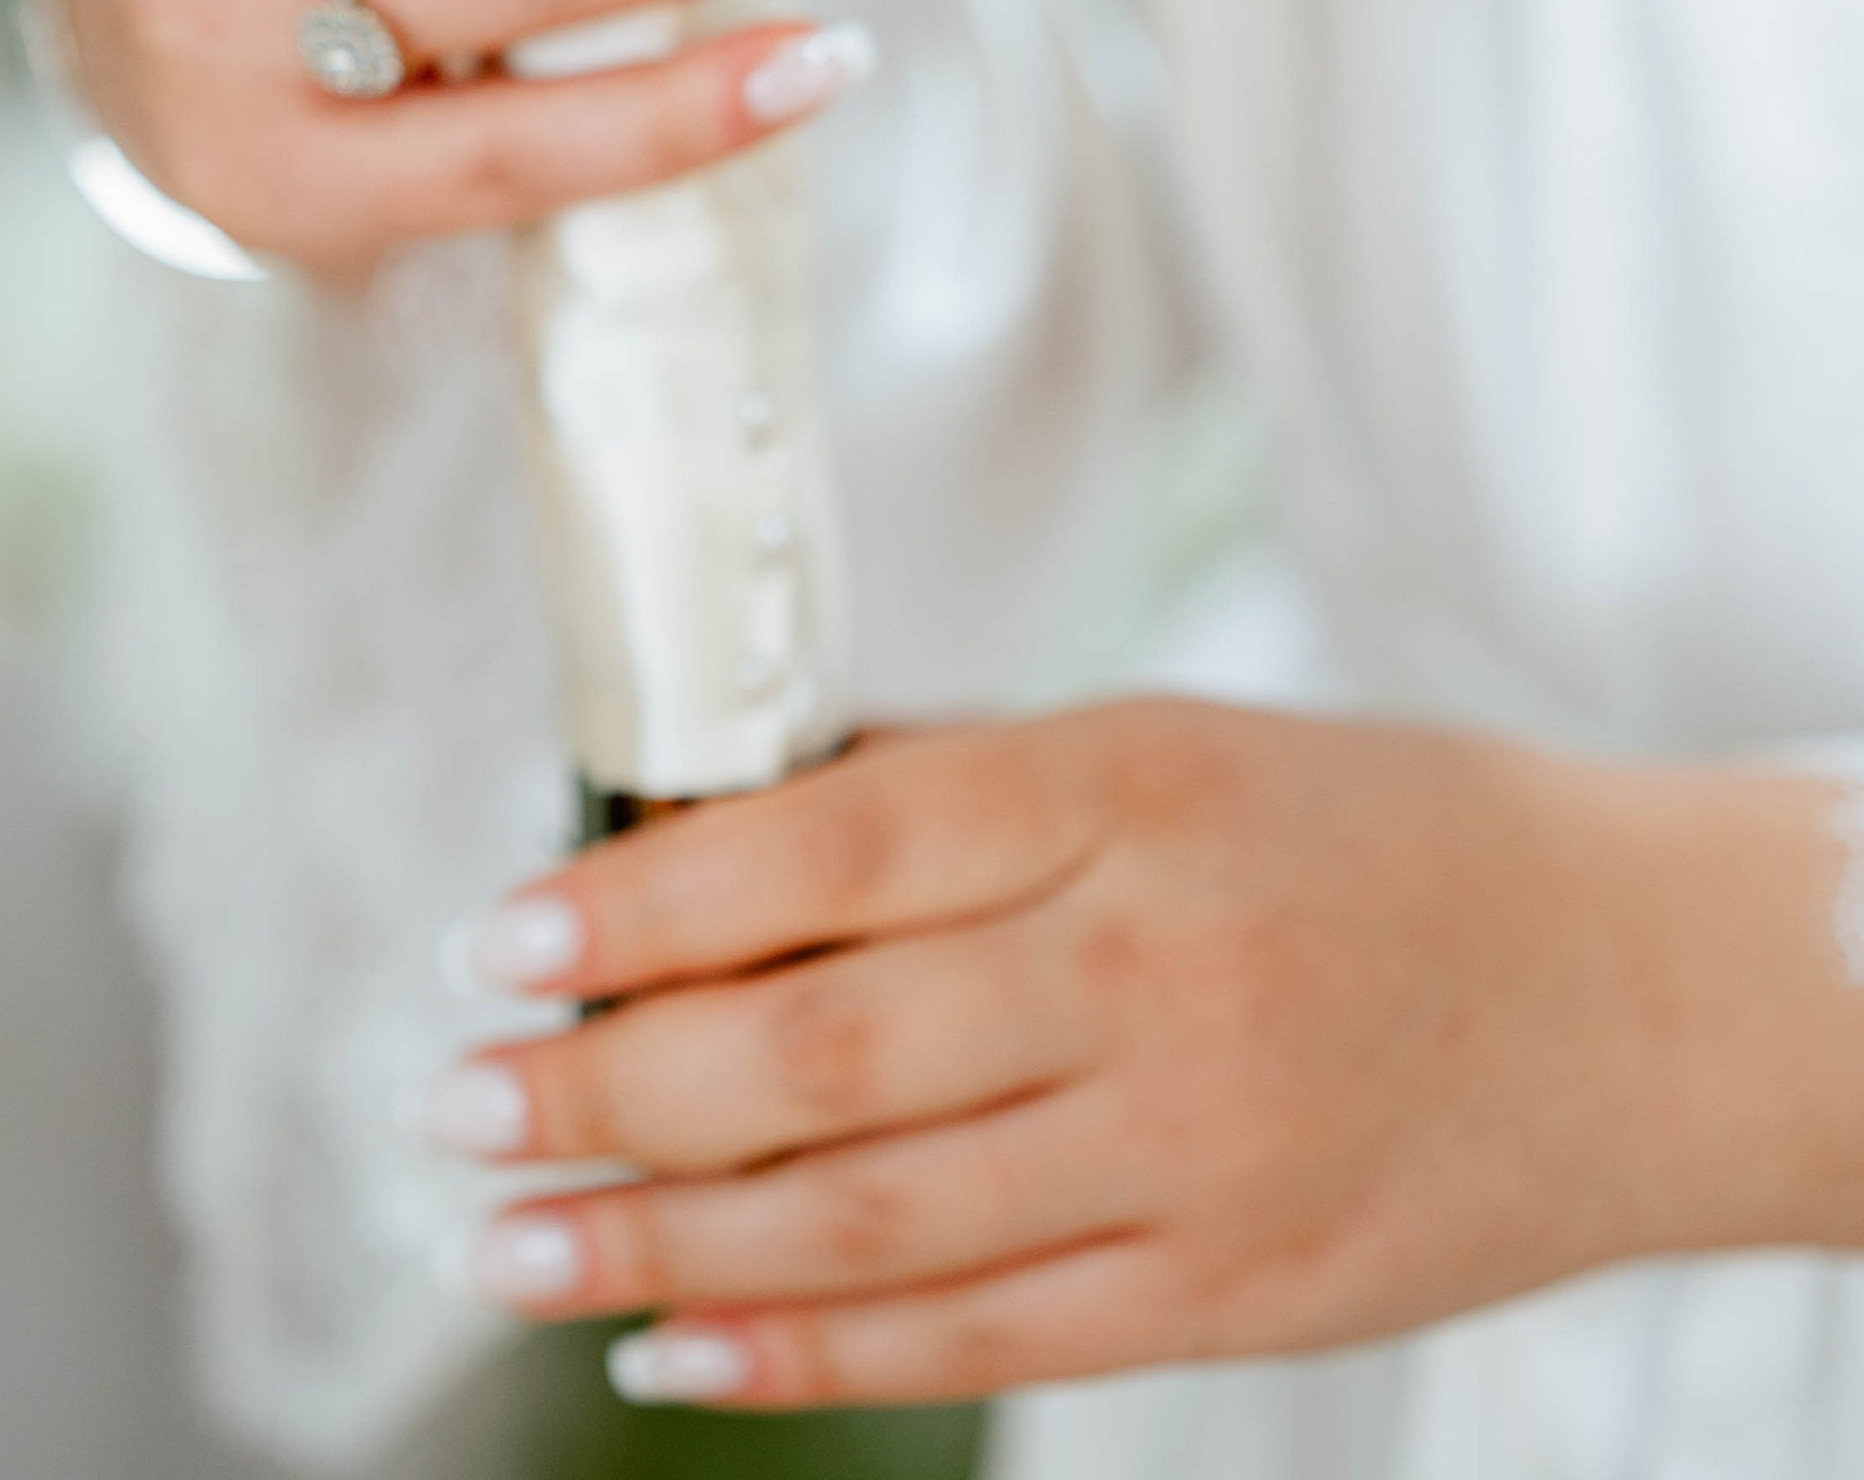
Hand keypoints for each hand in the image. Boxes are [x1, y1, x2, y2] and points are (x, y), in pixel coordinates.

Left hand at [419, 702, 1863, 1407]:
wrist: (1636, 989)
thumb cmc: (1372, 830)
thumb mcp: (1169, 739)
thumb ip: (953, 785)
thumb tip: (710, 831)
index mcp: (1128, 792)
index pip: (833, 852)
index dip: (644, 907)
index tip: (498, 942)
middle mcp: (1151, 974)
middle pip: (821, 1053)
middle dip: (604, 1089)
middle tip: (454, 1101)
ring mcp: (1193, 1154)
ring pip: (869, 1218)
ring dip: (656, 1239)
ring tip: (506, 1233)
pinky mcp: (1228, 1298)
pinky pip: (977, 1340)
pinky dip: (804, 1350)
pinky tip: (670, 1337)